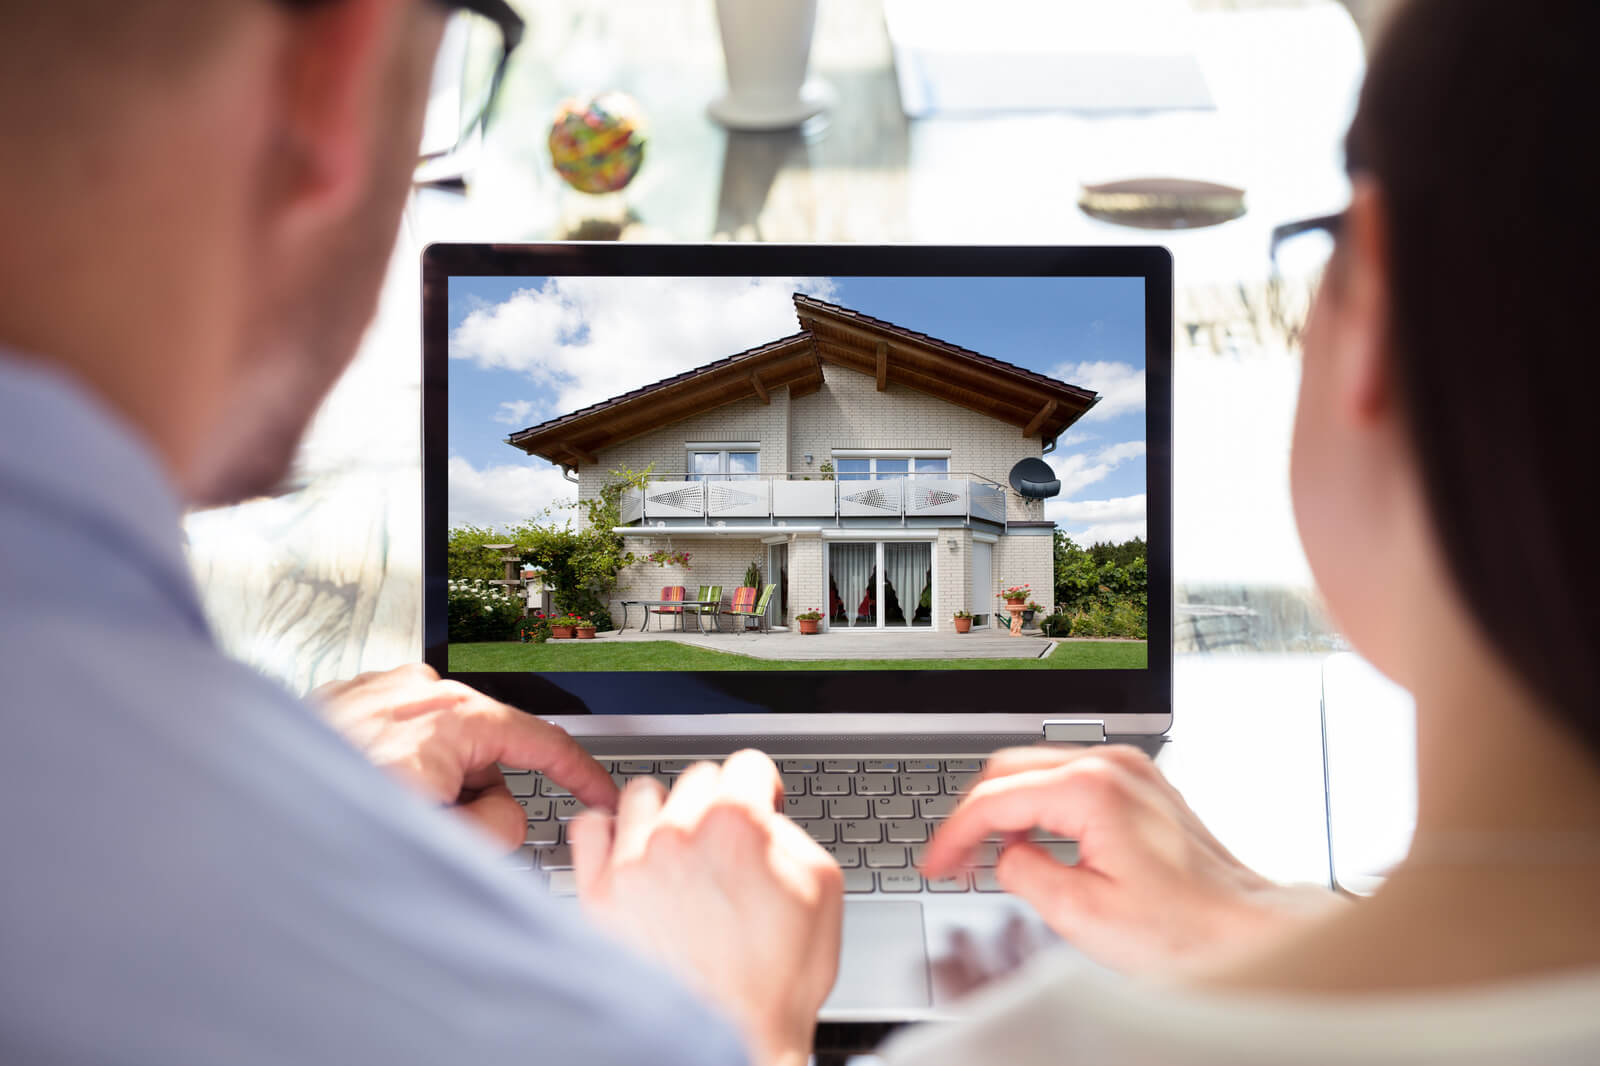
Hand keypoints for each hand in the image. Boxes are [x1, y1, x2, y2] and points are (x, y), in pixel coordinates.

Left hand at [311, 664, 617, 849]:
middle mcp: (415, 689)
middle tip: (436, 830)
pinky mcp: (346, 700)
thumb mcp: (443, 841)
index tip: (600, 793)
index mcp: (448, 715)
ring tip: (386, 813)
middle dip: (476, 795)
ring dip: (432, 786)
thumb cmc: (327, 829)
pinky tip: (369, 796)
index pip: (541, 740)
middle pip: (488, 749)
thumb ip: (497, 825)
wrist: (236, 821)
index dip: (581, 773)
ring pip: (443, 746)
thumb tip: (502, 814)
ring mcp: (377, 689)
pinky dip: (398, 771)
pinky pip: (399, 739)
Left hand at [569, 751, 842, 1065]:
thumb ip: (789, 832)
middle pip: (696, 779)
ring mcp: (631, 862)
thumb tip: (764, 813)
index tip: (759, 809)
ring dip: (661, 816)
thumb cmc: (775, 981)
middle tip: (723, 848)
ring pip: (641, 795)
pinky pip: (588, 829)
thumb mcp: (820, 889)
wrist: (724, 1039)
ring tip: (675, 853)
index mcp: (736, 826)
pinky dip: (607, 836)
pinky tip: (628, 857)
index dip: (762, 790)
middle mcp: (677, 834)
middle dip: (714, 807)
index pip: (747, 765)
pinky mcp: (596, 894)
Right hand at [921, 745, 1343, 973]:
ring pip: (1037, 769)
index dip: (955, 833)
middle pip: (1009, 768)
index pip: (995, 798)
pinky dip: (1039, 805)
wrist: (1246, 930)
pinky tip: (1032, 841)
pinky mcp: (1140, 784)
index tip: (938, 863)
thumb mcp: (1083, 915)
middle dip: (973, 815)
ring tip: (985, 855)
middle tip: (954, 859)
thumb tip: (1004, 857)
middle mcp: (1111, 765)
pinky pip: (1069, 779)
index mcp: (1091, 790)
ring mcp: (1129, 770)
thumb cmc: (1186, 929)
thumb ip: (1024, 874)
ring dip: (1005, 809)